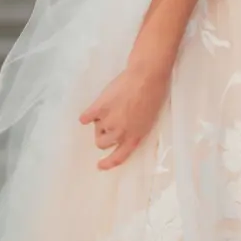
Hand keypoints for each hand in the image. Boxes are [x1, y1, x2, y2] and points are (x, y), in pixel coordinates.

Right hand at [78, 56, 170, 170]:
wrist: (147, 75)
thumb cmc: (154, 94)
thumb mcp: (149, 119)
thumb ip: (134, 130)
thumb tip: (121, 132)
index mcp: (135, 136)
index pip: (119, 156)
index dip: (108, 162)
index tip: (99, 165)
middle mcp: (120, 132)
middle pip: (101, 143)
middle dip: (103, 136)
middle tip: (108, 123)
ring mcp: (108, 120)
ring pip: (95, 128)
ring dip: (99, 121)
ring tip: (110, 106)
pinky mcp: (99, 107)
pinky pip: (85, 117)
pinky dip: (87, 115)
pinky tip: (90, 111)